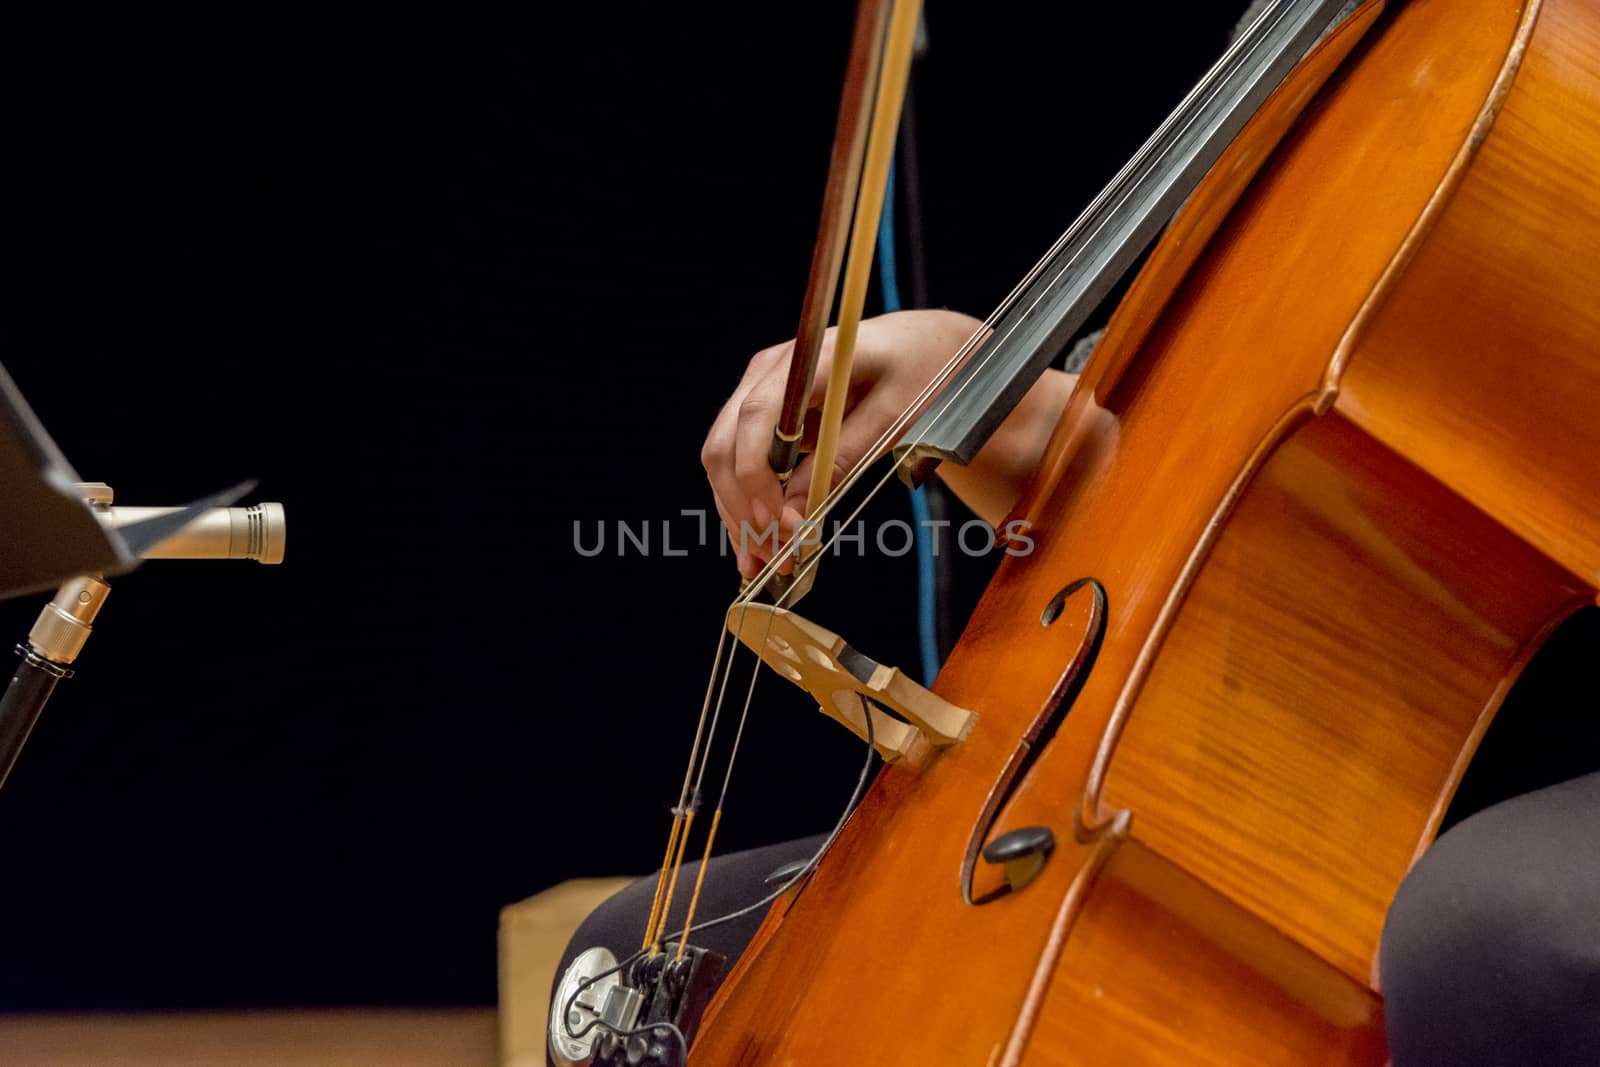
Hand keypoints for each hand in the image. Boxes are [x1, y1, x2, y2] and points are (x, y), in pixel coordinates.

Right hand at [702, 309, 1074, 576]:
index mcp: (805, 360)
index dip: (757, 477)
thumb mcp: (895, 416)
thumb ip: (843, 460)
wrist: (922, 346)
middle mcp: (769, 372)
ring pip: (723, 459)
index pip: (756, 417)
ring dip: (738, 513)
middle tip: (773, 557)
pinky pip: (740, 462)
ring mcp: (760, 390)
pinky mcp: (764, 415)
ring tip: (764, 561)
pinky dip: (746, 503)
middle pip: (725, 443)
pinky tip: (759, 541)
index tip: (779, 524)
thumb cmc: (918, 372)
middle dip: (742, 507)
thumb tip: (795, 517)